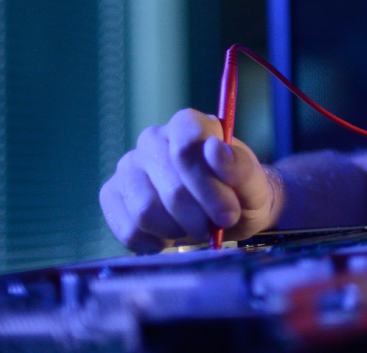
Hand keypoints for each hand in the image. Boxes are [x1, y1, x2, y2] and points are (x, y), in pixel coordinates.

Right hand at [99, 108, 278, 252]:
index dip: (207, 184)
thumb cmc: (240, 193)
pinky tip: (172, 237)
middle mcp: (152, 139)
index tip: (228, 211)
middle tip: (218, 225)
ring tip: (197, 229)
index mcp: (188, 124)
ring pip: (145, 210)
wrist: (224, 215)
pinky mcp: (113, 194)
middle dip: (199, 215)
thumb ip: (241, 167)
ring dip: (178, 230)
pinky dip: (154, 243)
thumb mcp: (253, 184)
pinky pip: (128, 228)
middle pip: (170, 185)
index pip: (186, 145)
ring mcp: (128, 167)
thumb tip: (215, 150)